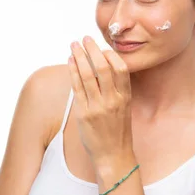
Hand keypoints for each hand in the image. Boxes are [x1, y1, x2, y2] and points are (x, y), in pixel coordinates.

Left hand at [68, 36, 133, 167]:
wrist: (114, 156)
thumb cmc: (118, 132)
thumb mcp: (125, 108)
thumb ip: (118, 89)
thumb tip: (107, 68)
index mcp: (125, 97)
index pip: (121, 69)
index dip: (110, 54)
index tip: (102, 46)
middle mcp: (112, 100)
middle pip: (102, 67)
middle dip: (93, 49)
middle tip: (85, 38)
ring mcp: (98, 107)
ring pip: (87, 75)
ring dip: (79, 56)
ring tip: (74, 45)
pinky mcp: (84, 114)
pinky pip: (77, 88)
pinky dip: (73, 71)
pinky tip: (70, 61)